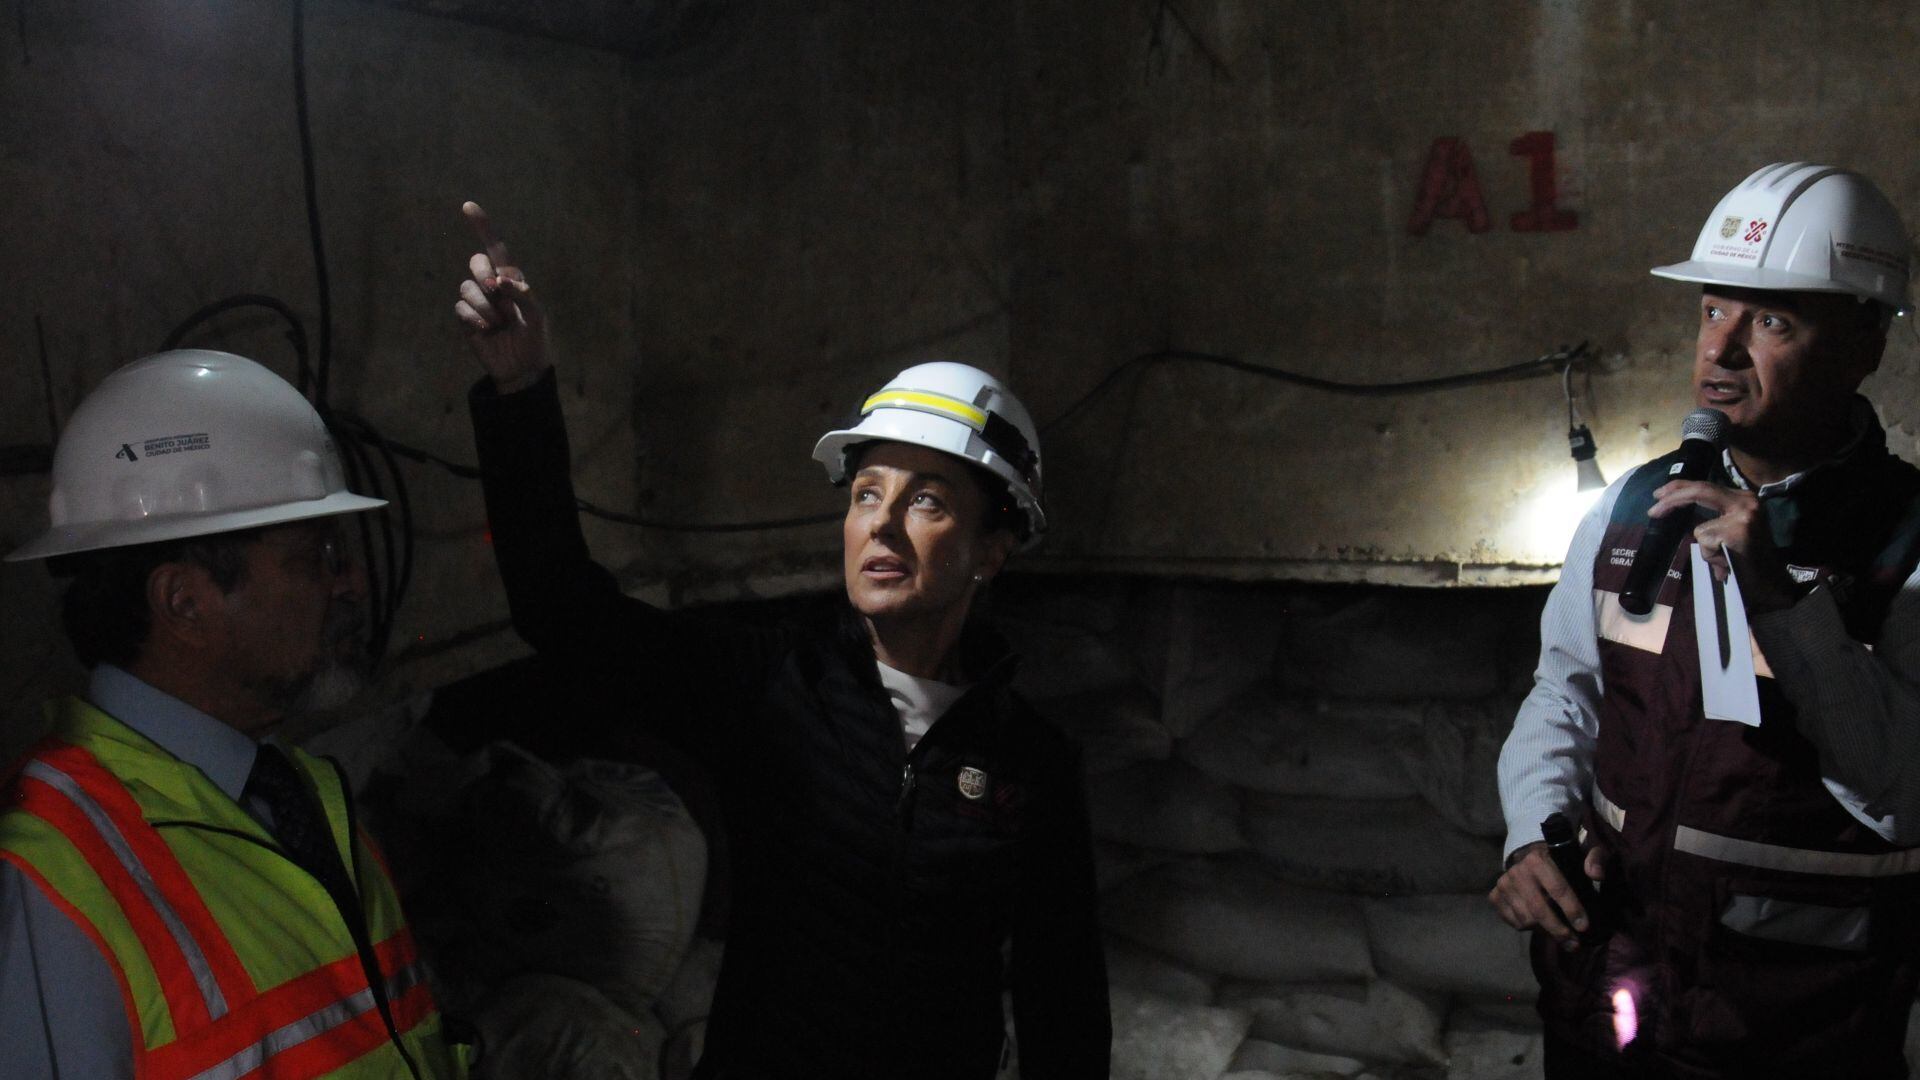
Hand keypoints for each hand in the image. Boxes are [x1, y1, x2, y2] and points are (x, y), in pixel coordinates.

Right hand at [454, 201, 549, 392]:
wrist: (523, 368)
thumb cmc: (535, 338)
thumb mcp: (537, 315)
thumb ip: (523, 293)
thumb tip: (499, 280)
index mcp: (511, 279)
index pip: (495, 248)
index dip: (482, 226)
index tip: (468, 206)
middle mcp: (492, 286)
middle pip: (476, 262)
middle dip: (483, 275)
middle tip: (497, 293)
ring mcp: (478, 301)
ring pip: (466, 287)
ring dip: (483, 305)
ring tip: (499, 323)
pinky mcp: (466, 318)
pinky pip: (460, 308)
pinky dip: (474, 318)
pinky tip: (486, 330)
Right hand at [1488, 840, 1606, 948]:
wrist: (1528, 859)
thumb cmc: (1560, 862)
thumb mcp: (1581, 855)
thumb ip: (1595, 859)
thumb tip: (1595, 874)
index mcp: (1538, 859)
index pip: (1557, 889)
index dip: (1572, 910)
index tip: (1583, 927)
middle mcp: (1517, 871)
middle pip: (1539, 910)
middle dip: (1558, 931)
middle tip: (1574, 944)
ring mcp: (1503, 884)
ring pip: (1526, 920)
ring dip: (1545, 931)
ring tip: (1559, 932)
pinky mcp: (1494, 896)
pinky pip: (1514, 922)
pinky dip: (1529, 928)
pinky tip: (1540, 923)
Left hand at [1649, 480, 1796, 613]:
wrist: (1771, 580)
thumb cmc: (1748, 558)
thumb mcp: (1731, 527)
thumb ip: (1711, 515)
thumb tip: (1677, 505)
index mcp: (1743, 497)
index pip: (1705, 485)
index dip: (1679, 488)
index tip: (1660, 494)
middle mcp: (1745, 500)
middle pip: (1699, 490)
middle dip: (1672, 499)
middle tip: (1653, 510)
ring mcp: (1743, 514)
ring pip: (1700, 527)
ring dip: (1706, 548)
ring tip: (1724, 558)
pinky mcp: (1737, 531)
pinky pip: (1706, 542)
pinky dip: (1711, 556)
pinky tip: (1728, 563)